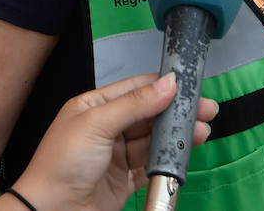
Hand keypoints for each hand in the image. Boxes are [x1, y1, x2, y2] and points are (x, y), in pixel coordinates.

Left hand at [6, 72, 216, 210]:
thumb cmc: (59, 165)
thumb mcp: (97, 124)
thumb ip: (135, 104)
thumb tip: (166, 84)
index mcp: (93, 106)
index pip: (135, 89)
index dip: (162, 87)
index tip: (188, 86)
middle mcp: (106, 128)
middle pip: (149, 115)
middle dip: (176, 112)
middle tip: (204, 110)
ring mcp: (116, 155)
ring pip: (153, 141)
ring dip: (176, 136)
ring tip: (200, 132)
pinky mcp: (124, 180)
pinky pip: (152, 166)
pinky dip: (168, 161)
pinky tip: (182, 154)